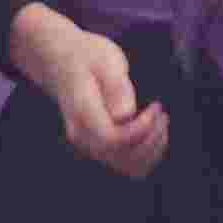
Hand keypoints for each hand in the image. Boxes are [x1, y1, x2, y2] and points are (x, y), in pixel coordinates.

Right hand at [11, 7, 167, 178]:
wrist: (61, 61)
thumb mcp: (104, 59)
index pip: (114, 140)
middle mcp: (83, 136)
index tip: (156, 107)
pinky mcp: (99, 147)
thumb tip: (127, 115)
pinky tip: (154, 131)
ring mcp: (89, 144)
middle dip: (151, 138)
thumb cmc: (86, 55)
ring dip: (152, 149)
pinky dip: (147, 154)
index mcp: (83, 113)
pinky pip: (128, 164)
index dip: (141, 130)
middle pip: (123, 158)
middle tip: (160, 112)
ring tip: (160, 121)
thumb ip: (116, 86)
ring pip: (128, 167)